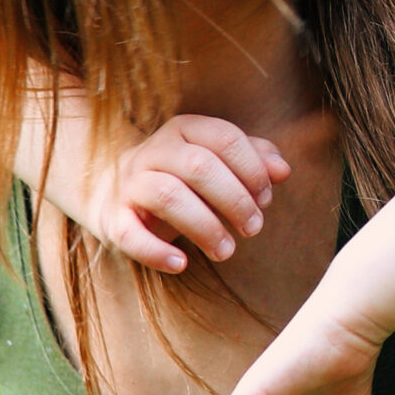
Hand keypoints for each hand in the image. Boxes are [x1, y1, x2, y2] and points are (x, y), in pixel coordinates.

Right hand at [80, 116, 289, 273]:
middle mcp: (154, 150)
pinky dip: (156, 251)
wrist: (111, 191)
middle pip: (199, 166)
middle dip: (235, 200)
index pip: (225, 138)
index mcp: (184, 129)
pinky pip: (129, 233)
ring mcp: (130, 183)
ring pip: (167, 195)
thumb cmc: (181, 179)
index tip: (266, 199)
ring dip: (205, 227)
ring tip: (227, 251)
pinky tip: (181, 264)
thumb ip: (252, 160)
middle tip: (254, 228)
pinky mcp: (111, 217)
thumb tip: (282, 170)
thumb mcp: (217, 163)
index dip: (252, 170)